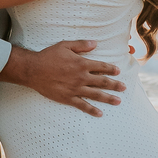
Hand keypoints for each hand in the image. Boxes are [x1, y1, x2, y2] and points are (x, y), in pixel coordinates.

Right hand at [0, 40, 122, 116]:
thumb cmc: (49, 56)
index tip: (118, 71)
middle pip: (102, 82)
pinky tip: (100, 113)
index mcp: (81, 64)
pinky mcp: (68, 98)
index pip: (101, 67)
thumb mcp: (65, 45)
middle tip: (124, 88)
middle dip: (115, 85)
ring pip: (96, 95)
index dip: (111, 69)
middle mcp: (81, 77)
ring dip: (108, 98)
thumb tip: (95, 43)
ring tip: (118, 101)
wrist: (34, 70)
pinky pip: (82, 106)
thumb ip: (81, 44)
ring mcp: (75, 89)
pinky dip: (92, 110)